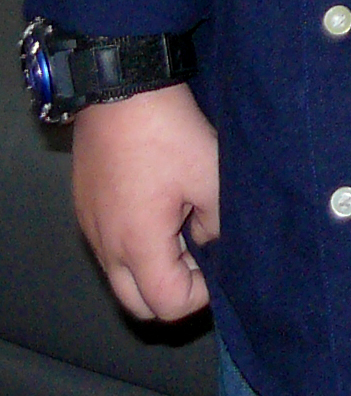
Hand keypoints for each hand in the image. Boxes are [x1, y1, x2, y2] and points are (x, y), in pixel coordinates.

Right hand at [71, 84, 219, 322]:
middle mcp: (106, 247)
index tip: (219, 264)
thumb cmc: (169, 133)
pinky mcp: (86, 208)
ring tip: (185, 229)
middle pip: (138, 303)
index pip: (167, 304)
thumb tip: (210, 242)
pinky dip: (137, 246)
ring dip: (154, 268)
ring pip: (121, 276)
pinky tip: (162, 210)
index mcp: (137, 245)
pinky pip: (110, 248)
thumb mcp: (211, 175)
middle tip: (201, 257)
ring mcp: (91, 228)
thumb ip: (217, 221)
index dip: (200, 294)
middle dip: (173, 292)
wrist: (122, 91)